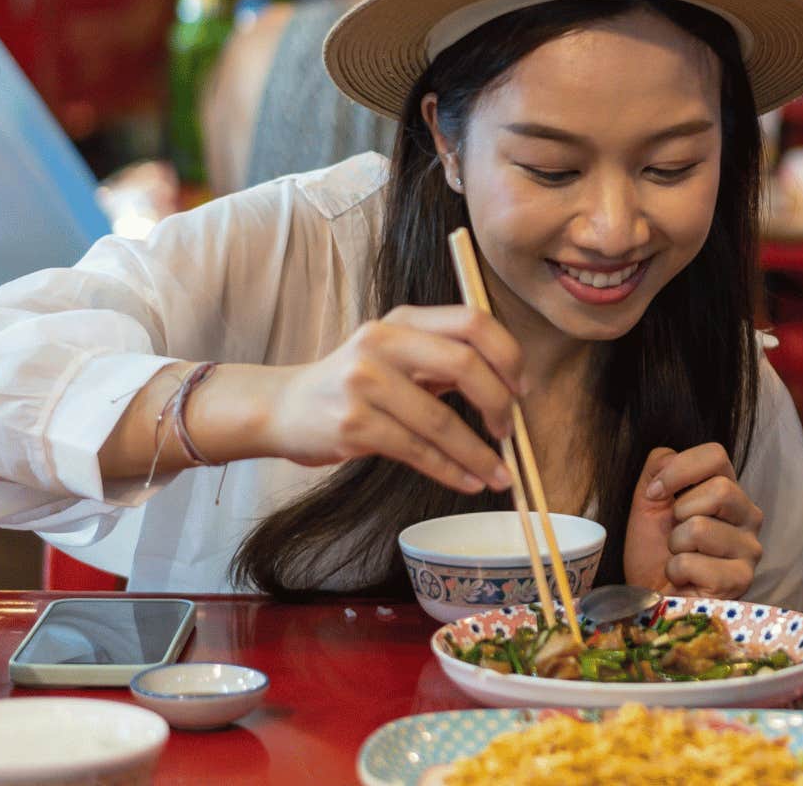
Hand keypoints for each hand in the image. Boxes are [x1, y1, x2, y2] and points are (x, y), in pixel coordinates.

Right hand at [260, 305, 519, 493]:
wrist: (281, 408)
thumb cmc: (353, 384)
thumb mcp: (394, 355)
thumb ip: (443, 361)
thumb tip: (508, 390)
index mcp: (403, 320)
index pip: (472, 322)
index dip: (508, 355)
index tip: (521, 388)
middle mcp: (383, 342)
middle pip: (464, 365)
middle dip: (499, 404)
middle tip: (510, 431)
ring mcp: (364, 382)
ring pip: (441, 421)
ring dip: (479, 454)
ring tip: (499, 475)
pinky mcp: (352, 424)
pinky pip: (417, 451)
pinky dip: (451, 470)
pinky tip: (468, 481)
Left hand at [624, 443, 763, 597]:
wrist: (649, 599)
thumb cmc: (653, 553)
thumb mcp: (648, 502)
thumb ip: (658, 468)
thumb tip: (670, 459)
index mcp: (728, 492)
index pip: (716, 455)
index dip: (680, 469)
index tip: (655, 494)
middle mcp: (748, 517)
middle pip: (721, 490)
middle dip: (681, 513)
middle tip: (674, 535)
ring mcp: (750, 550)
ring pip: (702, 527)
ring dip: (675, 547)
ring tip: (679, 560)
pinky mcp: (740, 580)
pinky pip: (694, 563)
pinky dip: (676, 571)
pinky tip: (684, 581)